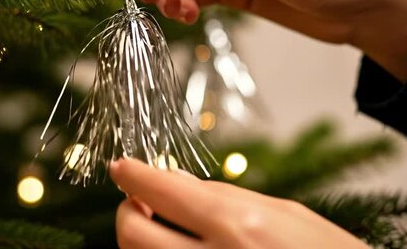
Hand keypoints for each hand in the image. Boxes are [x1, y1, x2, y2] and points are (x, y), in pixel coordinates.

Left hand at [110, 159, 368, 248]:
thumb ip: (224, 196)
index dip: (133, 174)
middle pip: (132, 234)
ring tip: (162, 225)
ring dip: (141, 238)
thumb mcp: (285, 213)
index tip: (121, 166)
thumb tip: (172, 180)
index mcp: (239, 225)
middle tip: (139, 202)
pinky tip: (178, 246)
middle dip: (127, 211)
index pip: (162, 191)